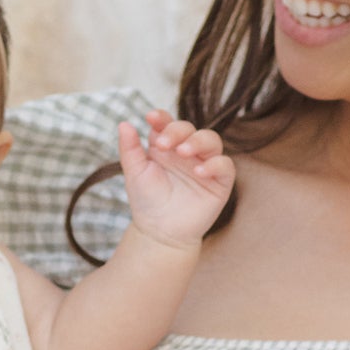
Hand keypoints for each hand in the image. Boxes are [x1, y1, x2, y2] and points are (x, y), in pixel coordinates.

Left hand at [117, 110, 234, 251]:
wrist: (160, 232)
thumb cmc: (147, 201)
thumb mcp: (135, 173)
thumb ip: (130, 149)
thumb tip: (124, 123)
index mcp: (166, 145)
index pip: (168, 123)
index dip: (162, 117)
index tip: (151, 118)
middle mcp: (187, 151)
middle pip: (190, 128)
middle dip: (178, 131)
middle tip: (164, 144)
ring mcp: (205, 164)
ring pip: (211, 140)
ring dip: (198, 142)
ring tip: (183, 152)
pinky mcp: (220, 182)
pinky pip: (225, 165)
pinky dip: (215, 164)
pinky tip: (200, 171)